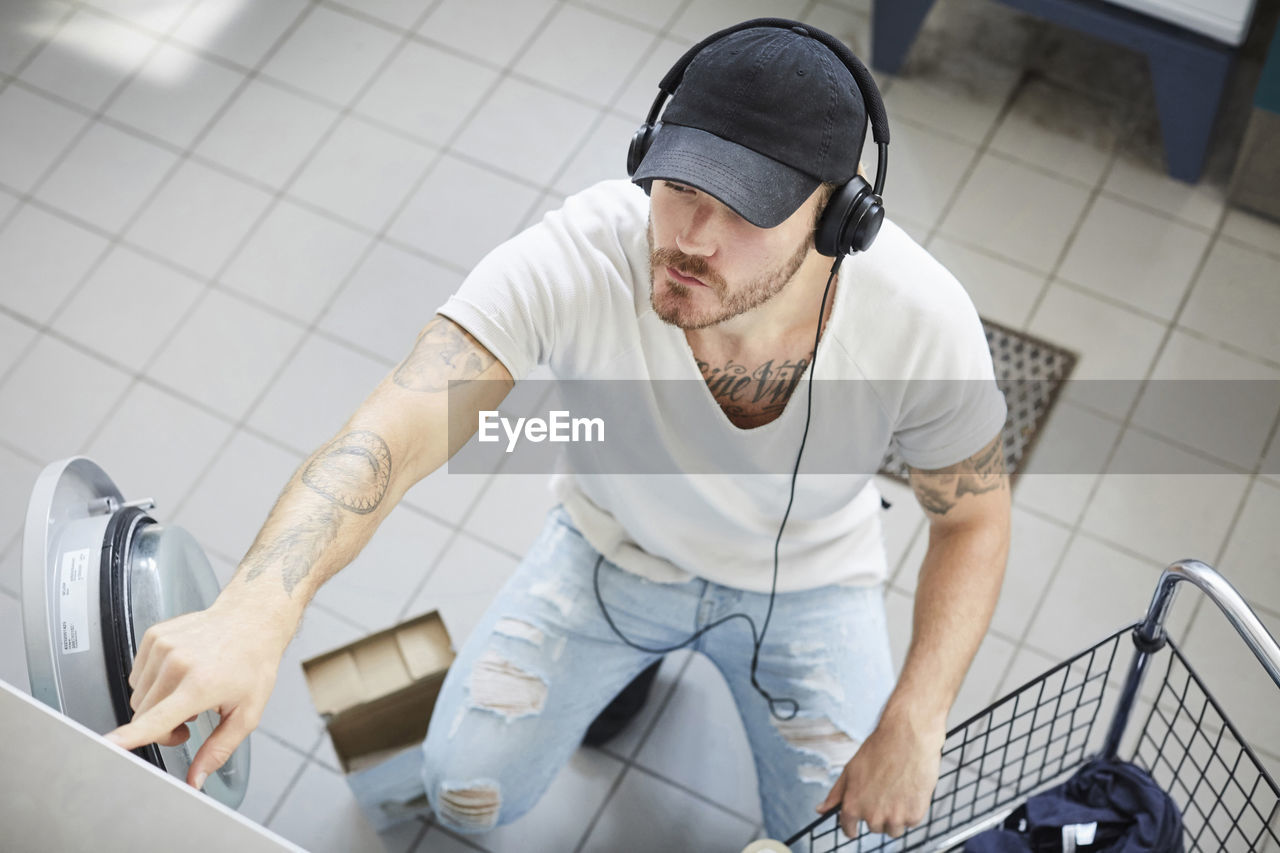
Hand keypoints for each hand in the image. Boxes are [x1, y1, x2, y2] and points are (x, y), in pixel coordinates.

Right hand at [103, 598, 290, 790]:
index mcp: (200, 684)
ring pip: (138, 697)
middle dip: (161, 727)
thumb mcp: (247, 713)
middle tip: (190, 721)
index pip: (156, 718)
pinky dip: (154, 682)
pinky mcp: (154, 636)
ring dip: (157, 704)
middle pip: (143, 715)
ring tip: (187, 693)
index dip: (130, 737)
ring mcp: (163, 646)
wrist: (251, 620)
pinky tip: (179, 675)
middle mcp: (178, 663)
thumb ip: (218, 750)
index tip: (107, 746)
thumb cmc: (253, 663)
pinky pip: (138, 675)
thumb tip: (195, 780)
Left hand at [816, 711, 943, 838]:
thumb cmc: (879, 750)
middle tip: (884, 791)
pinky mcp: (914, 816)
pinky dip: (911, 811)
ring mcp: (895, 818)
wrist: (908, 737)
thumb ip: (836, 794)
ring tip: (897, 791)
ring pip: (893, 829)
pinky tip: (909, 790)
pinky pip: (911, 822)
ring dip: (895, 817)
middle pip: (874, 828)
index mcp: (853, 805)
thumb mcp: (850, 770)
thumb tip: (820, 810)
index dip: (851, 827)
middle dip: (877, 814)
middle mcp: (873, 816)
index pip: (848, 829)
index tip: (855, 826)